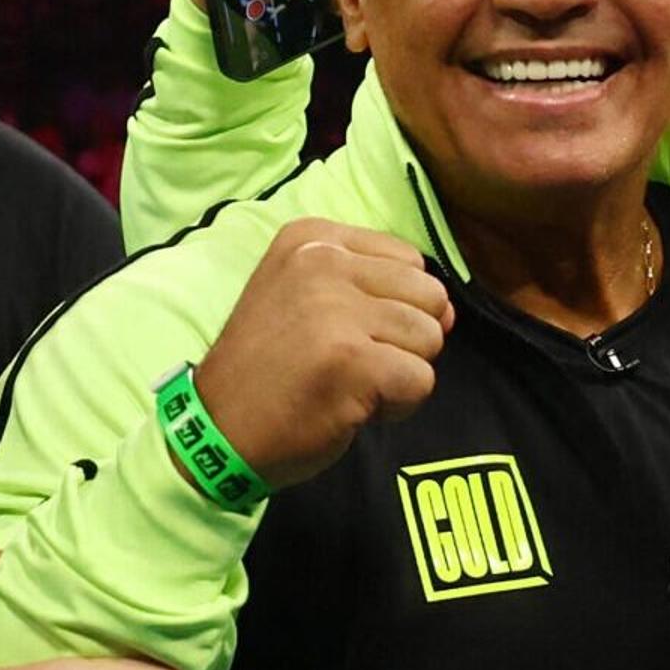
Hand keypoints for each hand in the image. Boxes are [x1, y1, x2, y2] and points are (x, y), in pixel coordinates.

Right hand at [190, 218, 450, 488]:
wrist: (219, 430)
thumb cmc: (270, 369)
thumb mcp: (308, 299)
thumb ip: (379, 290)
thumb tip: (451, 311)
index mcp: (312, 238)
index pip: (409, 260)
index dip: (394, 306)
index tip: (343, 332)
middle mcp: (322, 263)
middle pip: (428, 295)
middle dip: (406, 338)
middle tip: (352, 362)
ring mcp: (336, 311)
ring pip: (430, 337)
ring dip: (402, 372)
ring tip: (351, 382)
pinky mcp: (352, 361)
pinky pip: (421, 380)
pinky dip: (399, 404)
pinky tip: (354, 406)